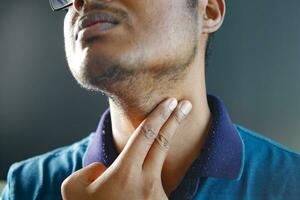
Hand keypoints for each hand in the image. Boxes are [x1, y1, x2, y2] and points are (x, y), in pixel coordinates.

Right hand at [61, 98, 191, 199]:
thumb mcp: (75, 190)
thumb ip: (89, 170)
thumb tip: (105, 168)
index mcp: (125, 173)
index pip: (146, 135)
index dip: (158, 115)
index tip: (169, 102)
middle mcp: (146, 181)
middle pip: (163, 142)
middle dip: (175, 120)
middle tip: (185, 105)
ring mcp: (157, 194)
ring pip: (160, 162)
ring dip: (165, 144)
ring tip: (168, 129)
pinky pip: (155, 181)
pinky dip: (151, 172)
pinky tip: (142, 177)